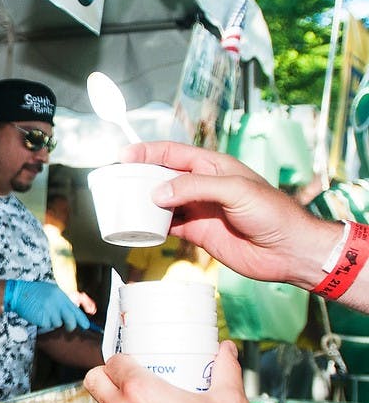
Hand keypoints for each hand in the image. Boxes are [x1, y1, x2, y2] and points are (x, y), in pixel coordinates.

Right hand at [3, 280, 89, 332]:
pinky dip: (44, 323)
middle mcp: (57, 302)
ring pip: (58, 324)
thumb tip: (72, 313)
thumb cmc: (34, 293)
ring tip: (44, 312)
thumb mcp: (51, 291)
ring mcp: (50, 310)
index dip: (82, 319)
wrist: (18, 293)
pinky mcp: (43, 318)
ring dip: (52, 321)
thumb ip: (62, 301)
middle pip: (71, 320)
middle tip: (69, 327)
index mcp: (61, 294)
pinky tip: (38, 315)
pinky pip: (48, 325)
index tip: (86, 326)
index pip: (75, 309)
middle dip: (71, 326)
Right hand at [121, 141, 337, 287]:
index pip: (172, 153)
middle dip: (139, 177)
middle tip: (116, 183)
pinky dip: (151, 227)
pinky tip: (140, 228)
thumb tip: (157, 193)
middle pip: (161, 176)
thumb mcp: (234, 190)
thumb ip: (194, 188)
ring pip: (160, 202)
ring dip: (142, 203)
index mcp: (211, 166)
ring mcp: (197, 209)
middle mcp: (201, 185)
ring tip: (121, 205)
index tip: (123, 156)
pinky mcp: (196, 233)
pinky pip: (167, 226)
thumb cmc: (271, 212)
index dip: (146, 152)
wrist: (287, 250)